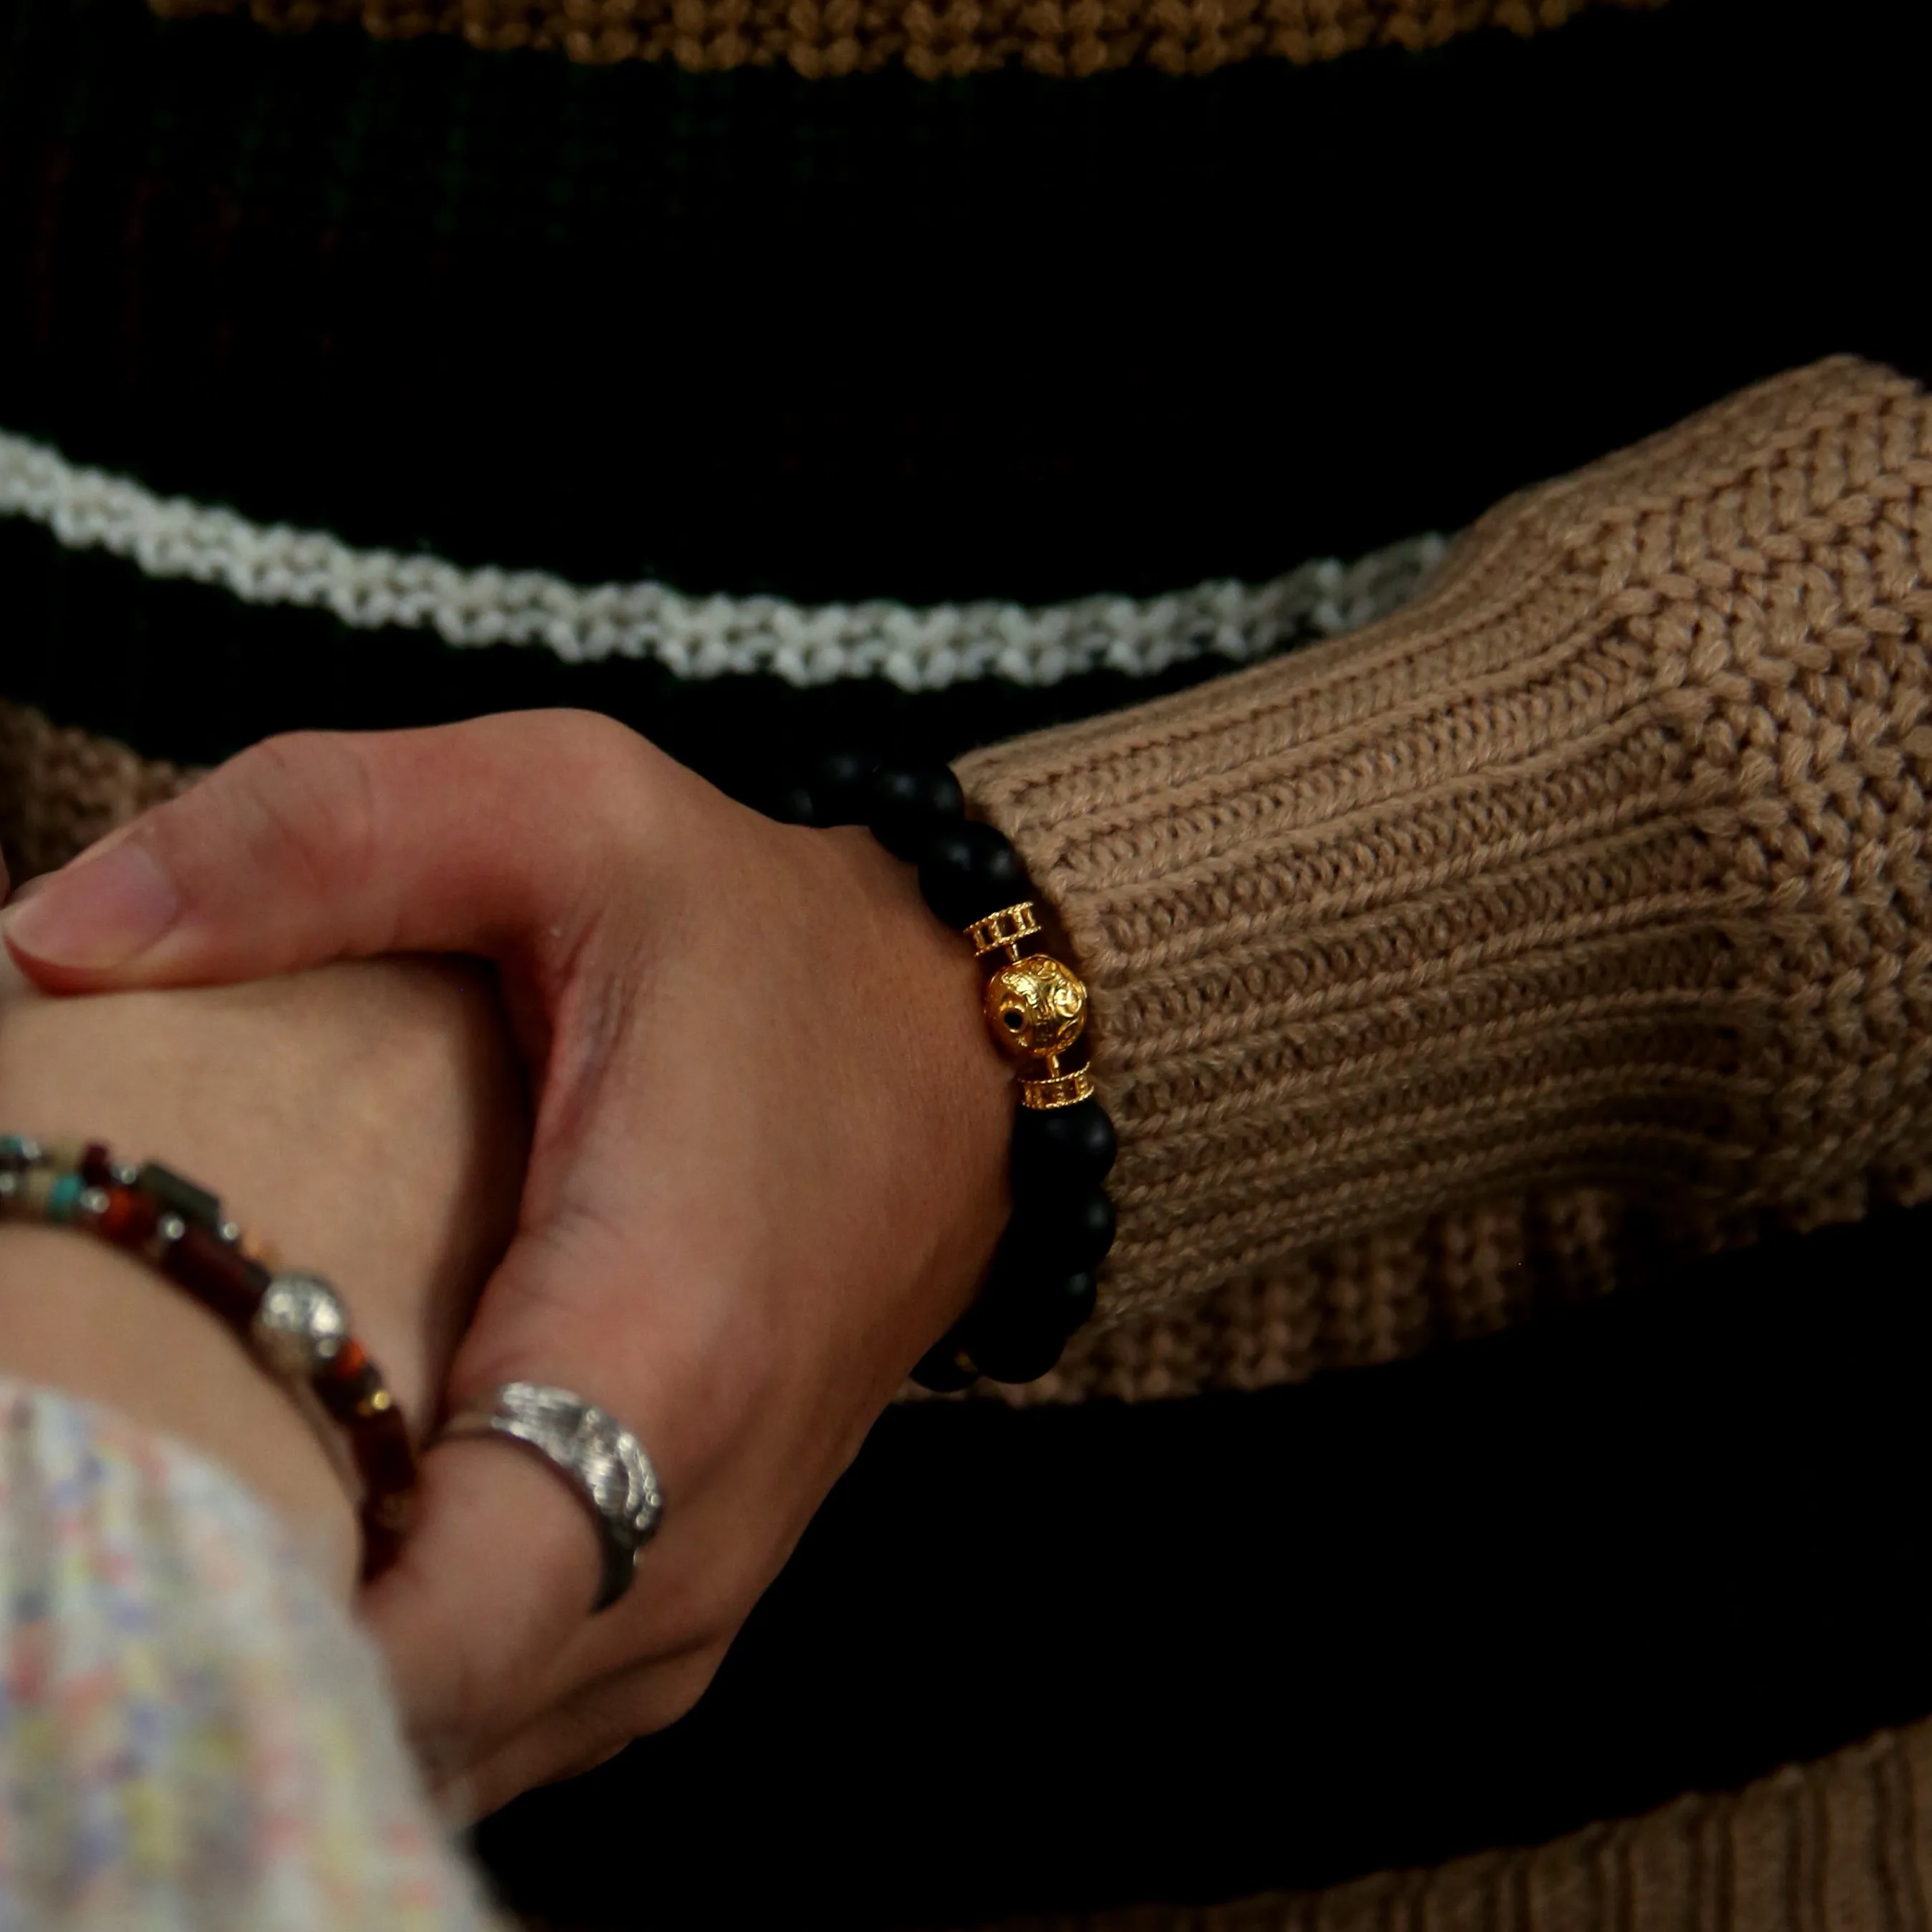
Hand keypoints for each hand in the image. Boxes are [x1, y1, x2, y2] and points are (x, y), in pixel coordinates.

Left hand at [1, 712, 1013, 1814]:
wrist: (961, 1052)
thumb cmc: (767, 940)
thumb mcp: (567, 811)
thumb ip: (314, 840)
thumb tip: (51, 941)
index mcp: (655, 1345)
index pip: (427, 1645)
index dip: (226, 1642)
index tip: (89, 1560)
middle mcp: (692, 1524)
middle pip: (398, 1717)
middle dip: (216, 1645)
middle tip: (78, 1508)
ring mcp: (700, 1586)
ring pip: (445, 1737)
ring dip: (296, 1666)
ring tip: (157, 1533)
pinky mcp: (691, 1592)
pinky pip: (508, 1705)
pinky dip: (389, 1669)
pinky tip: (302, 1555)